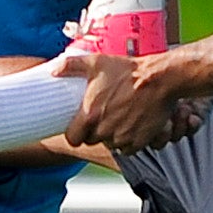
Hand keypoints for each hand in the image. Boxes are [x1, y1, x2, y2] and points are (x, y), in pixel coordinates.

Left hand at [51, 53, 182, 154]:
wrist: (159, 79)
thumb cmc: (127, 70)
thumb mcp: (96, 63)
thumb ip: (71, 66)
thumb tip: (53, 70)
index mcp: (90, 114)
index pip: (73, 139)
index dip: (75, 134)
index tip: (79, 128)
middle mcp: (104, 130)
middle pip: (92, 141)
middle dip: (95, 132)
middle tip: (103, 118)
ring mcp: (123, 137)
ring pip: (111, 145)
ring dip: (112, 136)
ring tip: (119, 119)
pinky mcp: (139, 141)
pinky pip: (129, 149)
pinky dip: (129, 141)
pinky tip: (132, 126)